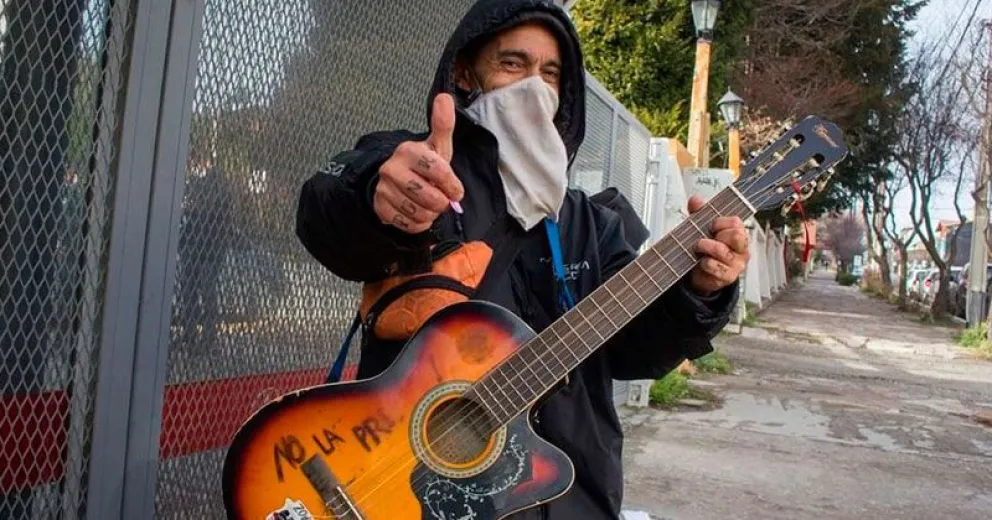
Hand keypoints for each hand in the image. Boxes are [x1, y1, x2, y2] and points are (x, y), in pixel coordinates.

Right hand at [373, 93, 463, 232]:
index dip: (452, 185)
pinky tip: (418, 214)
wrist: (395, 180)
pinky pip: (408, 224)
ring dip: (431, 214)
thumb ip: (443, 124)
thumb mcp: (436, 145)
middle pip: (430, 197)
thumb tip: (444, 97)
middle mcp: (392, 169)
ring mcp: (384, 189)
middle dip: (441, 203)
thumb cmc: (422, 164)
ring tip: (429, 205)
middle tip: (441, 199)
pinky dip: (419, 224)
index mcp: (408, 151)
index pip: (439, 171)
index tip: (456, 191)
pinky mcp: (380, 208)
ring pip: (420, 213)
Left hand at [687, 195, 749, 294]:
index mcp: (738, 233)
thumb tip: (695, 199)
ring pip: (722, 250)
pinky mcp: (728, 276)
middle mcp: (741, 248)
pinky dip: (704, 262)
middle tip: (703, 238)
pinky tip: (701, 262)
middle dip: (716, 235)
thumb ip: (699, 213)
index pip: (736, 222)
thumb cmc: (705, 249)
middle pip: (736, 235)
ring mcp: (737, 263)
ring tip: (698, 249)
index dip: (719, 223)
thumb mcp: (701, 229)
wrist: (701, 274)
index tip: (710, 226)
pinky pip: (714, 265)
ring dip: (705, 247)